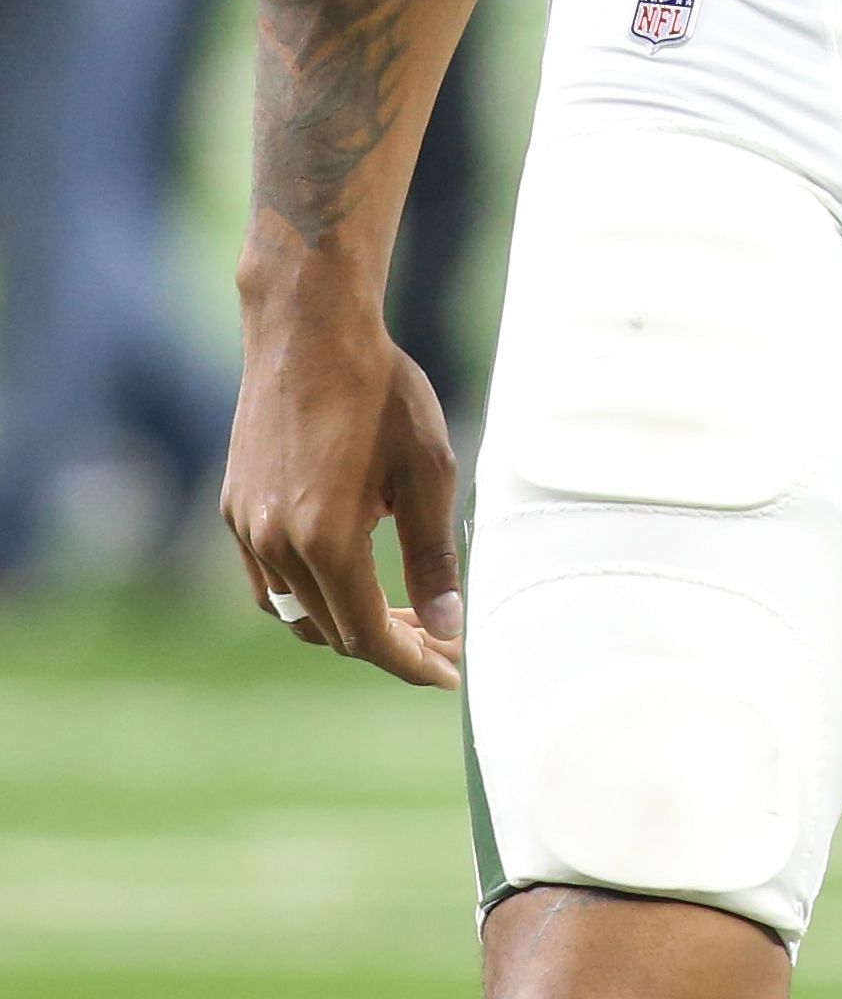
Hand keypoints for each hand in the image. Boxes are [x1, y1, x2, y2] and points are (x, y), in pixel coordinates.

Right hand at [223, 265, 461, 689]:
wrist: (308, 329)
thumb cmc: (380, 391)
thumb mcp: (426, 470)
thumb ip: (432, 555)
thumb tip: (447, 624)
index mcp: (325, 540)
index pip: (368, 635)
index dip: (412, 661)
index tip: (451, 669)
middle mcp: (275, 545)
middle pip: (333, 631)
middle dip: (389, 644)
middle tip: (438, 638)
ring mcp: (246, 528)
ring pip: (294, 613)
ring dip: (345, 624)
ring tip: (399, 616)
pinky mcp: (234, 508)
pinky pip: (268, 581)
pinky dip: (308, 595)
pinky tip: (346, 576)